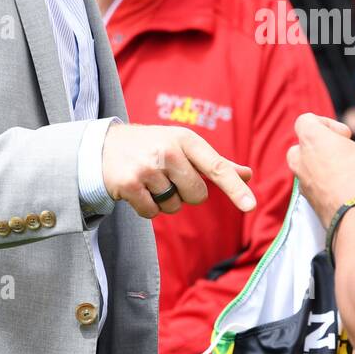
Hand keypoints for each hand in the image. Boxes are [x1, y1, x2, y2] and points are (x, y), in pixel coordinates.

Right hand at [102, 124, 254, 219]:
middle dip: (185, 193)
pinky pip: (152, 213)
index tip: (250, 206)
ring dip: (164, 201)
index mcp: (186, 139)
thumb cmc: (153, 146)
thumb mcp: (183, 145)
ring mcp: (148, 168)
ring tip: (149, 180)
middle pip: (197, 195)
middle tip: (167, 177)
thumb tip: (248, 174)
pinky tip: (137, 190)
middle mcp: (168, 150)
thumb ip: (215, 163)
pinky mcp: (130, 184)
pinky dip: (147, 207)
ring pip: (174, 206)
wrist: (104, 145)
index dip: (235, 188)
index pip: (217, 167)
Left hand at [287, 113, 354, 226]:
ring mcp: (302, 181)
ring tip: (347, 173)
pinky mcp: (309, 200)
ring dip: (324, 167)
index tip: (344, 134)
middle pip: (303, 144)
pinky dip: (326, 186)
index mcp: (312, 138)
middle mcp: (301, 158)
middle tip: (343, 152)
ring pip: (307, 167)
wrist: (353, 214)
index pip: (306, 120)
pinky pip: (314, 187)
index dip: (326, 123)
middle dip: (323, 147)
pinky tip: (346, 190)